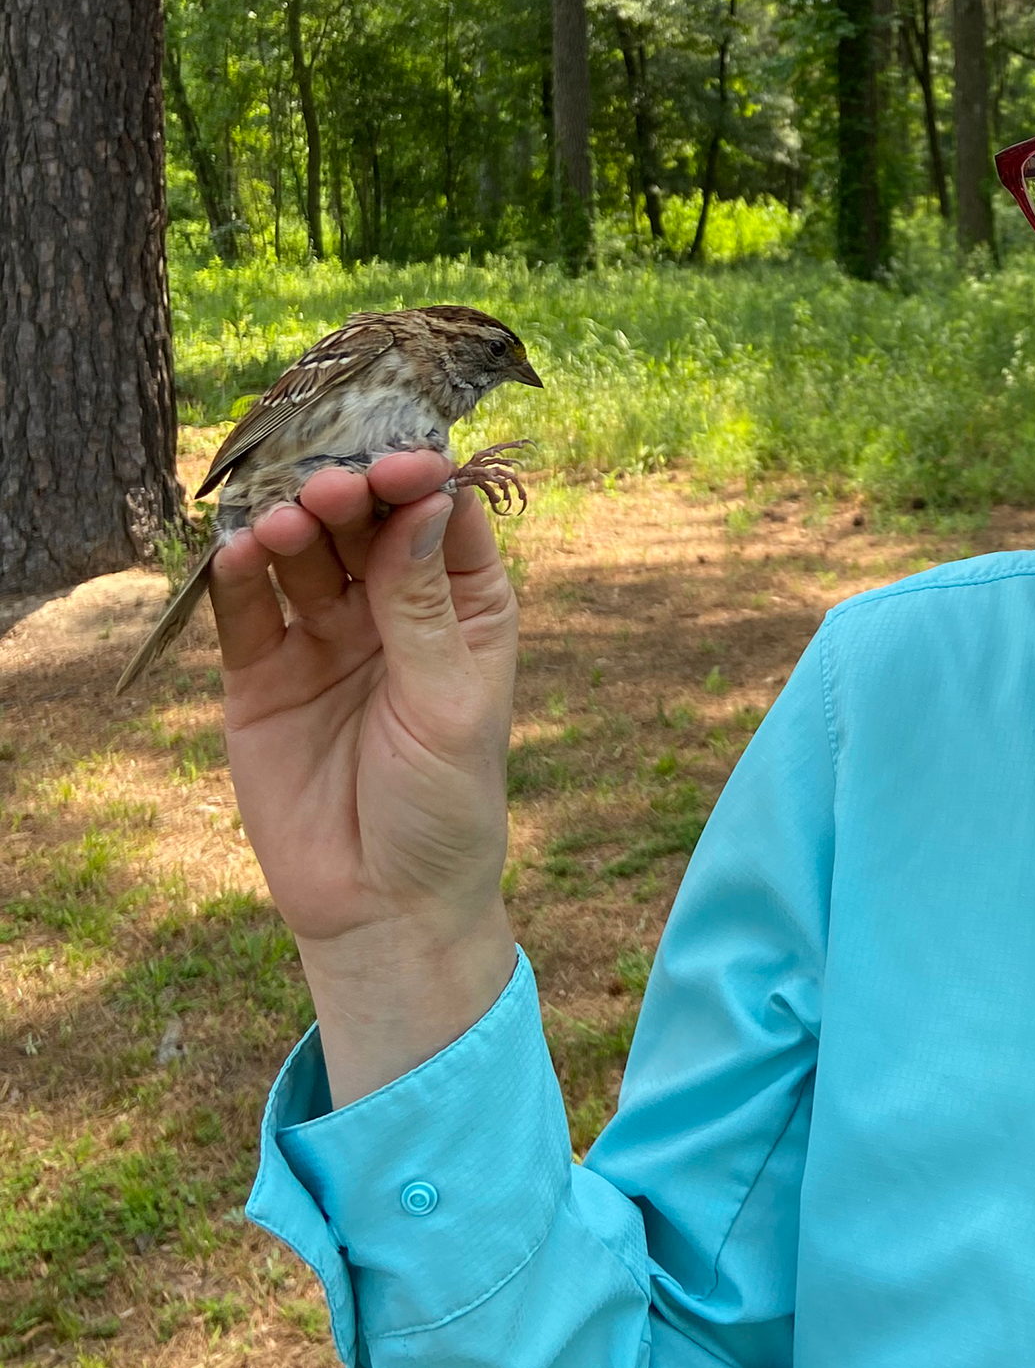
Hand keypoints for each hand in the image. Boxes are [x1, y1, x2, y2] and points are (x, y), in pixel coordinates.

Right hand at [213, 452, 519, 1105]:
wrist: (381, 906)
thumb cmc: (444, 807)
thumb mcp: (448, 704)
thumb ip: (422, 607)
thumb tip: (423, 502)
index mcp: (461, 605)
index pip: (441, 517)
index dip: (421, 481)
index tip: (402, 461)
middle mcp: (392, 606)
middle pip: (366, 522)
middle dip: (349, 493)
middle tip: (332, 486)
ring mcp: (325, 634)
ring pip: (303, 553)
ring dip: (293, 524)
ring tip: (286, 521)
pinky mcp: (262, 671)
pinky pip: (246, 607)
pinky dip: (239, 575)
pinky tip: (239, 552)